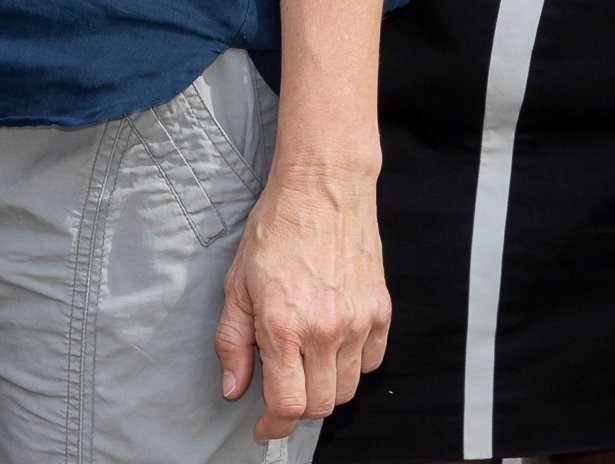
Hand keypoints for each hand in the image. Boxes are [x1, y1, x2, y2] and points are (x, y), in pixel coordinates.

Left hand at [216, 162, 389, 438]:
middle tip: (282, 389)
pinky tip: (335, 344)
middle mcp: (325, 330)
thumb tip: (234, 389)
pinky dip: (355, 364)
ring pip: (347, 387)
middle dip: (297, 408)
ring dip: (325, 387)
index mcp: (283, 326)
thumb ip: (233, 342)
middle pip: (320, 405)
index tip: (265, 427)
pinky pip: (373, 361)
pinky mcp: (380, 310)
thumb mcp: (237, 284)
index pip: (287, 405)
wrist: (323, 187)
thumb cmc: (277, 229)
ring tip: (307, 363)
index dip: (273, 427)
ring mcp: (358, 321)